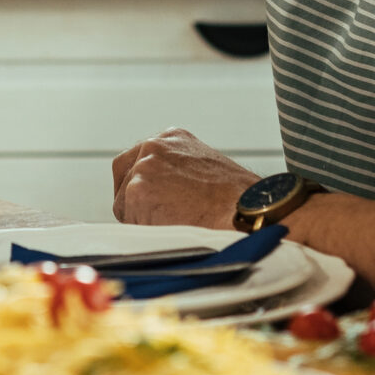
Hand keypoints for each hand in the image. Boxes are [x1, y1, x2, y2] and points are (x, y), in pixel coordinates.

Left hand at [111, 129, 254, 228]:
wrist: (251, 210)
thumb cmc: (239, 200)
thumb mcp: (207, 171)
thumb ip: (179, 174)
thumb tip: (166, 196)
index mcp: (172, 138)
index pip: (138, 159)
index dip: (143, 185)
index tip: (152, 202)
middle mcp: (153, 146)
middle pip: (123, 176)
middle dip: (132, 200)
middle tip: (152, 220)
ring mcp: (143, 168)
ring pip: (125, 204)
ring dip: (142, 221)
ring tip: (174, 229)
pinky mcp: (138, 192)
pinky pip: (130, 223)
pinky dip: (146, 234)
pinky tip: (172, 235)